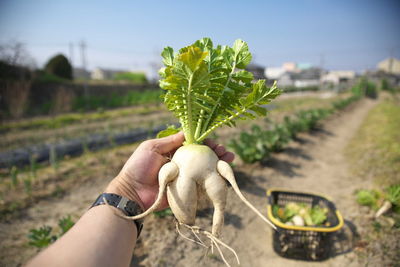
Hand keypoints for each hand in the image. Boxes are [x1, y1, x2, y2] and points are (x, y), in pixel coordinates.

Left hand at [106, 132, 233, 210]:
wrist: (132, 192)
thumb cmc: (138, 167)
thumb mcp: (151, 148)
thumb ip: (169, 141)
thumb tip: (187, 132)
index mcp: (173, 152)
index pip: (193, 144)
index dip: (205, 142)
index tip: (214, 141)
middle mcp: (181, 163)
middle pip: (203, 156)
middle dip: (216, 152)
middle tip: (225, 151)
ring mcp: (185, 177)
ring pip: (205, 169)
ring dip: (219, 164)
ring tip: (229, 159)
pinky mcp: (186, 190)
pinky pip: (202, 184)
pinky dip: (213, 179)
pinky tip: (223, 174)